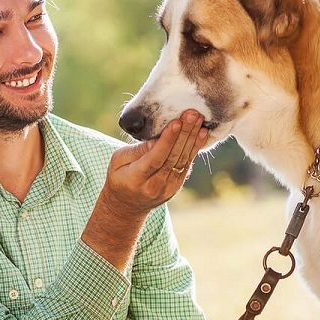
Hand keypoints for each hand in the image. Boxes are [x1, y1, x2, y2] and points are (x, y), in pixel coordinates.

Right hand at [82, 110, 207, 270]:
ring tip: (200, 119)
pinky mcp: (176, 187)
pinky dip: (195, 148)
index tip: (176, 122)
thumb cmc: (119, 176)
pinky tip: (202, 133)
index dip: (167, 140)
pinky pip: (187, 165)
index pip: (155, 158)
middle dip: (184, 134)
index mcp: (136, 179)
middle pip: (173, 158)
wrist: (126, 206)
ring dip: (193, 139)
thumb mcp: (118, 161)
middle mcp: (154, 186)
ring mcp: (168, 188)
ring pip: (183, 161)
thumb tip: (156, 139)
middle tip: (193, 114)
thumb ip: (136, 150)